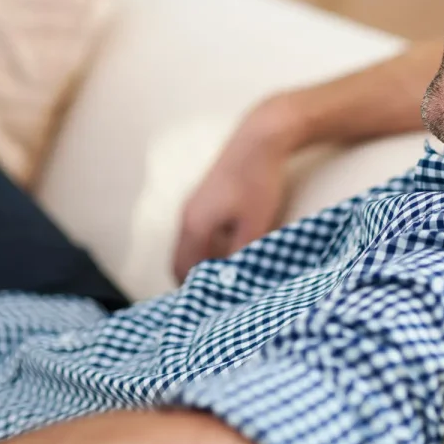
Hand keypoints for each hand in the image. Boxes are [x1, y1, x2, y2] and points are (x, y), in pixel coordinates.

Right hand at [174, 98, 297, 282]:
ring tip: (237, 274)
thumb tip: (235, 285)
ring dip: (210, 262)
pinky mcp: (209, 196)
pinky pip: (205, 231)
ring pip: (196, 245)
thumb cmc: (259, 181)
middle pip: (184, 260)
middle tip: (226, 295)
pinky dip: (216, 245)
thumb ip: (241, 257)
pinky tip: (241, 247)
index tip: (213, 308)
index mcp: (193, 225)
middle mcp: (188, 215)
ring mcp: (196, 203)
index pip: (180, 272)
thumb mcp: (255, 225)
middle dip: (201, 279)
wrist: (262, 136)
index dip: (194, 293)